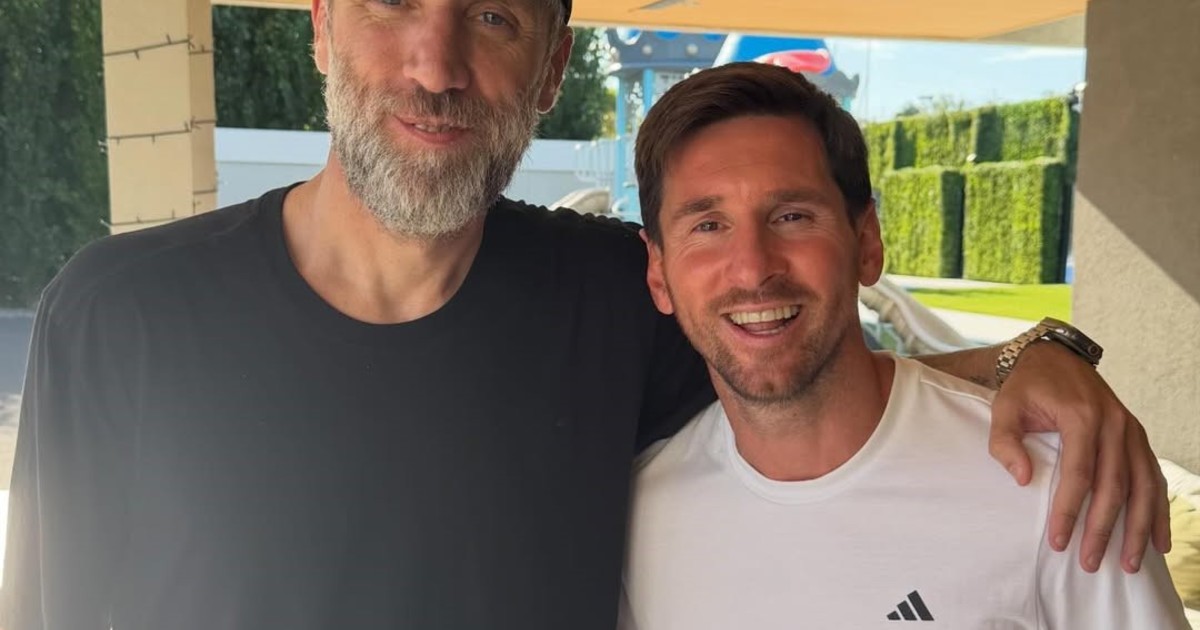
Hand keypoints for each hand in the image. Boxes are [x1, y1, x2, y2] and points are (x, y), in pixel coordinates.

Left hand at [988, 342, 1169, 573]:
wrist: (1055, 357)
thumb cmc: (1026, 387)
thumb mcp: (1004, 407)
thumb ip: (1005, 442)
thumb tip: (1022, 480)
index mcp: (1081, 416)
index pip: (1079, 473)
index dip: (1070, 510)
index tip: (1059, 541)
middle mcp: (1114, 424)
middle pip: (1114, 486)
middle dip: (1103, 529)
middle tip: (1089, 562)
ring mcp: (1130, 430)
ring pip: (1143, 486)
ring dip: (1138, 528)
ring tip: (1129, 563)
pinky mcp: (1137, 436)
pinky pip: (1154, 477)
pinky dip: (1159, 510)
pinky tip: (1158, 540)